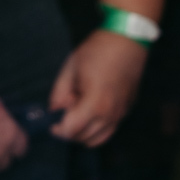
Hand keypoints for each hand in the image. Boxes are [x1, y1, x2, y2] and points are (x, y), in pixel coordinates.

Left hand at [48, 30, 148, 147]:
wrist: (127, 40)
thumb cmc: (97, 50)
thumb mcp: (70, 67)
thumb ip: (59, 93)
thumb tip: (54, 111)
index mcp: (95, 103)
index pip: (71, 131)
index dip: (58, 129)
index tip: (52, 122)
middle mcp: (110, 114)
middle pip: (84, 138)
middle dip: (69, 130)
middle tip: (65, 111)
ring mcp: (121, 114)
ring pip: (98, 139)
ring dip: (83, 133)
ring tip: (77, 112)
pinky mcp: (127, 110)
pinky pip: (109, 130)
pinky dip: (96, 129)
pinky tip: (90, 111)